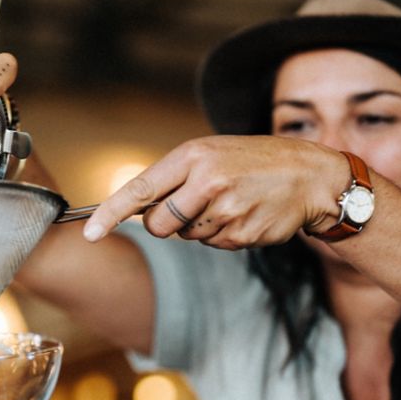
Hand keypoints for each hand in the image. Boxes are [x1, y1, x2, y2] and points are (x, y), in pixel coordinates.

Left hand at [81, 135, 350, 248]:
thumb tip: (136, 210)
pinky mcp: (240, 234)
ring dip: (200, 227)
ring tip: (230, 202)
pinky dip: (223, 235)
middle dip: (166, 224)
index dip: (109, 214)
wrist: (311, 176)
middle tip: (193, 206)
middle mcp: (206, 182)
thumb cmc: (254, 162)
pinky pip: (213, 245)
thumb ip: (174, 177)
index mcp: (192, 156)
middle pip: (157, 225)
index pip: (139, 190)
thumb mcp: (212, 154)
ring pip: (186, 237)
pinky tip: (244, 214)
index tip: (89, 234)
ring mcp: (224, 211)